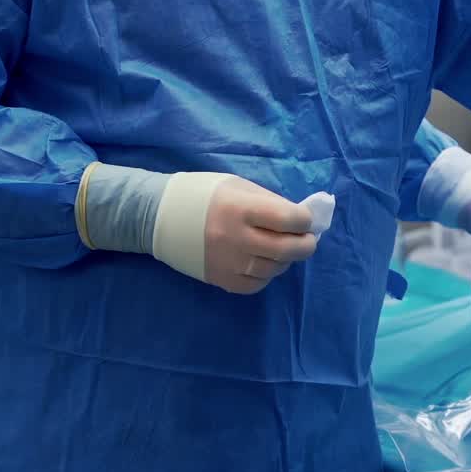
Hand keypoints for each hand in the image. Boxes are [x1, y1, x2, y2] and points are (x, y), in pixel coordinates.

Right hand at [197, 176, 319, 293]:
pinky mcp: (220, 280)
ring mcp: (228, 262)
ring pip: (273, 269)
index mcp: (241, 209)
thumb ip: (269, 202)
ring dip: (286, 260)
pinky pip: (256, 284)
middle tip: (309, 240)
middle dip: (306, 244)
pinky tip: (265, 262)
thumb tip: (298, 218)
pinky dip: (267, 275)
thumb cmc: (205, 195)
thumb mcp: (239, 187)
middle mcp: (236, 238)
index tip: (306, 219)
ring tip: (283, 249)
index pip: (287, 219)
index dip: (304, 219)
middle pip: (285, 249)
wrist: (162, 216)